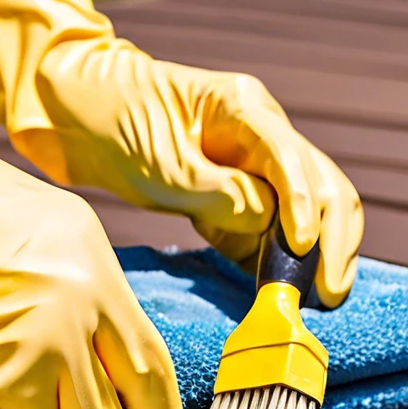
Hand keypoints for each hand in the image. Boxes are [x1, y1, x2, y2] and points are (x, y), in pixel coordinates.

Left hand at [0, 0, 362, 307]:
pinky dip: (285, 262)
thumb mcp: (158, 161)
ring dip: (319, 254)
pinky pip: (275, 232)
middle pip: (324, 184)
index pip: (294, 160)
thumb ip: (218, 191)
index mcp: (245, 109)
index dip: (305, 208)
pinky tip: (286, 292)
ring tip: (320, 299)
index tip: (303, 252)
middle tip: (332, 292)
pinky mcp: (238, 196)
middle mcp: (263, 134)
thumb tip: (269, 222)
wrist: (72, 109)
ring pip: (311, 211)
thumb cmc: (110, 121)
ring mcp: (256, 166)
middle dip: (335, 239)